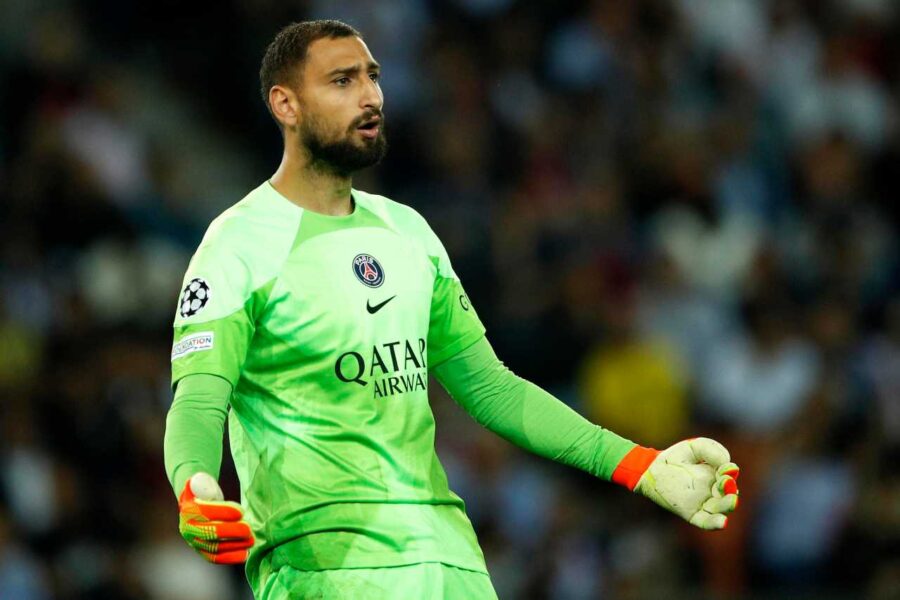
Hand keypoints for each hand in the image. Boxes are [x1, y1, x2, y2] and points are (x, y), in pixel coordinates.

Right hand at [178, 472, 254, 563]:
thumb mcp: (198, 481)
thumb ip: (198, 480)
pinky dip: (230, 558)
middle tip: (249, 529)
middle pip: (211, 533)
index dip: (224, 512)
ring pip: (215, 547)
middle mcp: (188, 528)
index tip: (241, 511)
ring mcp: (194, 542)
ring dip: (235, 545)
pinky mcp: (202, 551)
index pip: (206, 513)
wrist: (195, 502)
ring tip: (251, 540)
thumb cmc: (203, 490)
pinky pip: (215, 558)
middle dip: (232, 532)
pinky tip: (245, 554)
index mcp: (187, 509)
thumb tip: (194, 479)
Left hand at [614, 438, 739, 529]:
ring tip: (732, 500)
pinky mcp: (692, 514)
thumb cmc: (677, 457)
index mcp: (718, 476)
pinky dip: (715, 523)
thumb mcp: (695, 447)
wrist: (653, 468)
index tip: (726, 468)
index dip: (730, 472)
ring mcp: (703, 504)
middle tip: (726, 482)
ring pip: (720, 509)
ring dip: (727, 506)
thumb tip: (727, 463)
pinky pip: (706, 522)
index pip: (730, 476)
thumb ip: (712, 450)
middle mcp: (714, 492)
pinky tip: (723, 522)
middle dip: (730, 490)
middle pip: (728, 495)